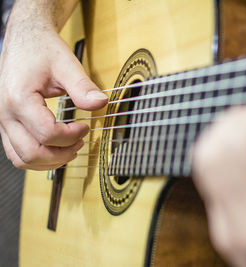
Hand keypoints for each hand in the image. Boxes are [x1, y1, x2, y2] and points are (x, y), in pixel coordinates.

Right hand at [0, 14, 107, 169]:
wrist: (25, 39)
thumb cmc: (41, 49)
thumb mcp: (66, 64)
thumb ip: (83, 87)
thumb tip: (100, 104)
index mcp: (19, 99)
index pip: (47, 134)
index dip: (72, 135)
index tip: (86, 126)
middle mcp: (5, 114)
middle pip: (32, 154)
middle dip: (62, 153)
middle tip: (81, 142)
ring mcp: (3, 121)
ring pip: (22, 159)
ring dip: (49, 160)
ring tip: (71, 147)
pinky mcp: (7, 124)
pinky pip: (17, 152)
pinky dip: (38, 156)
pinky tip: (57, 147)